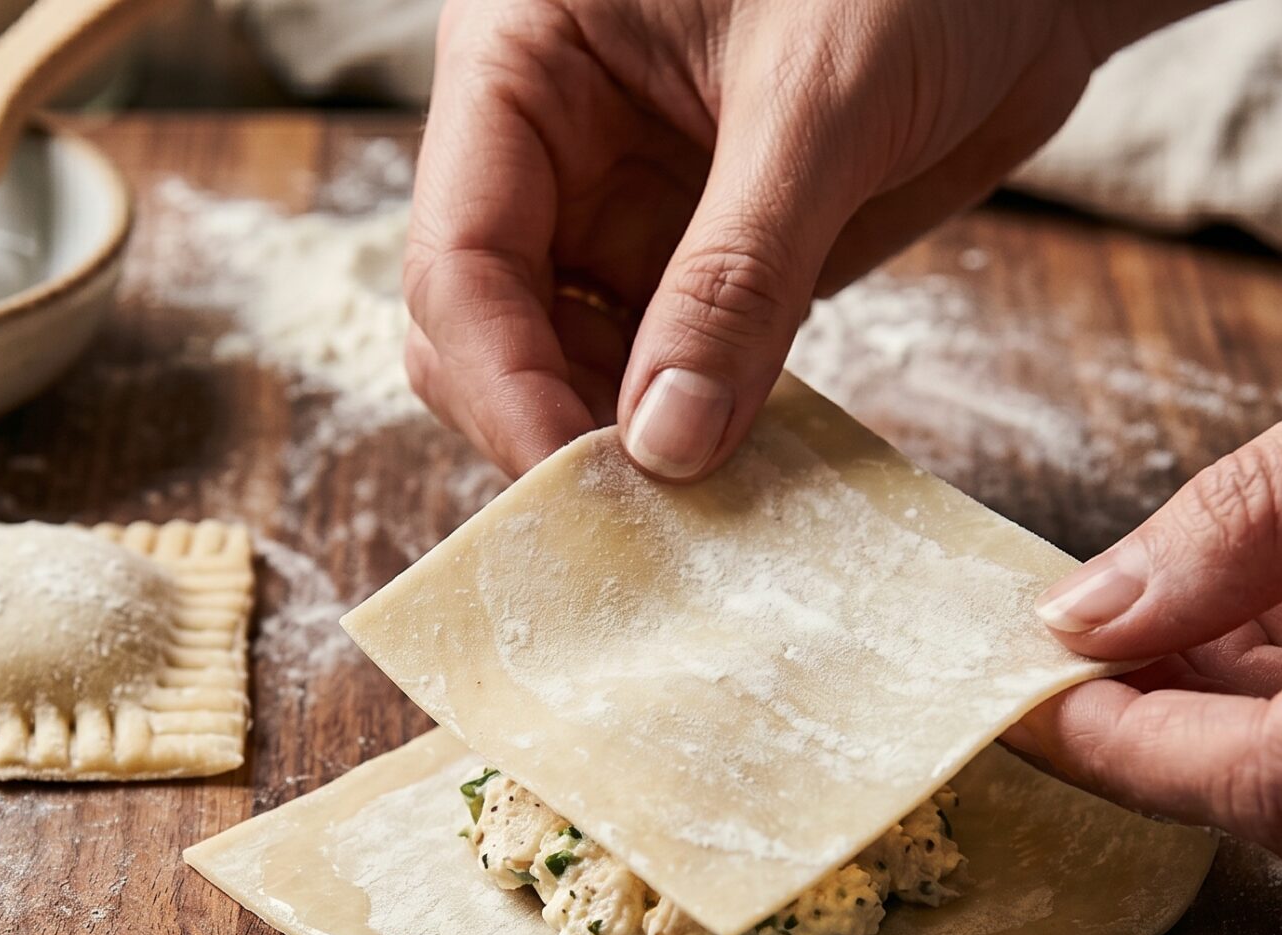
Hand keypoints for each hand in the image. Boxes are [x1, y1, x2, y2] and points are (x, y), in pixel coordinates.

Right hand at [403, 0, 1198, 478]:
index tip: (575, 482)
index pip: (462, 254)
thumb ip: (738, 273)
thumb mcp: (819, 103)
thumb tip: (664, 444)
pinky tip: (739, 484)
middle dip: (547, 422)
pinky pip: (668, 372)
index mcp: (523, 61)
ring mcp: (627, 208)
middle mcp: (553, 144)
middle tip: (633, 525)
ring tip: (694, 522)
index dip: (504, 381)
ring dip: (621, 444)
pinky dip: (695, 432)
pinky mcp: (706, 262)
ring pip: (569, 364)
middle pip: (488, 327)